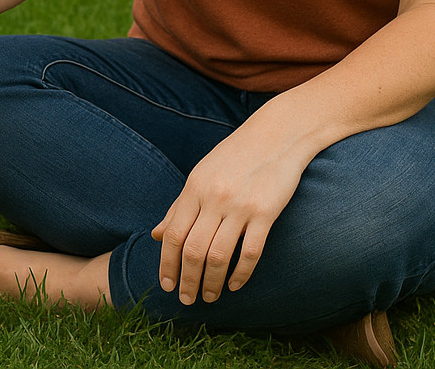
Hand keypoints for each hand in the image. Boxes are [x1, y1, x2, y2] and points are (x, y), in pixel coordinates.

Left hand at [151, 120, 307, 304]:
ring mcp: (240, 206)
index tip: (166, 285)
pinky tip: (236, 285)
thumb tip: (157, 235)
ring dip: (211, 282)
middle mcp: (214, 197)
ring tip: (209, 296)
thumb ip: (179, 206)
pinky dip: (240, 274)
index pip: (173, 235)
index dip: (167, 264)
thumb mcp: (201, 175)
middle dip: (186, 280)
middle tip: (186, 300)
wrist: (277, 135)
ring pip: (218, 256)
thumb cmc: (235, 156)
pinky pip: (250, 252)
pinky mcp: (266, 213)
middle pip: (193, 250)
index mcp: (194, 187)